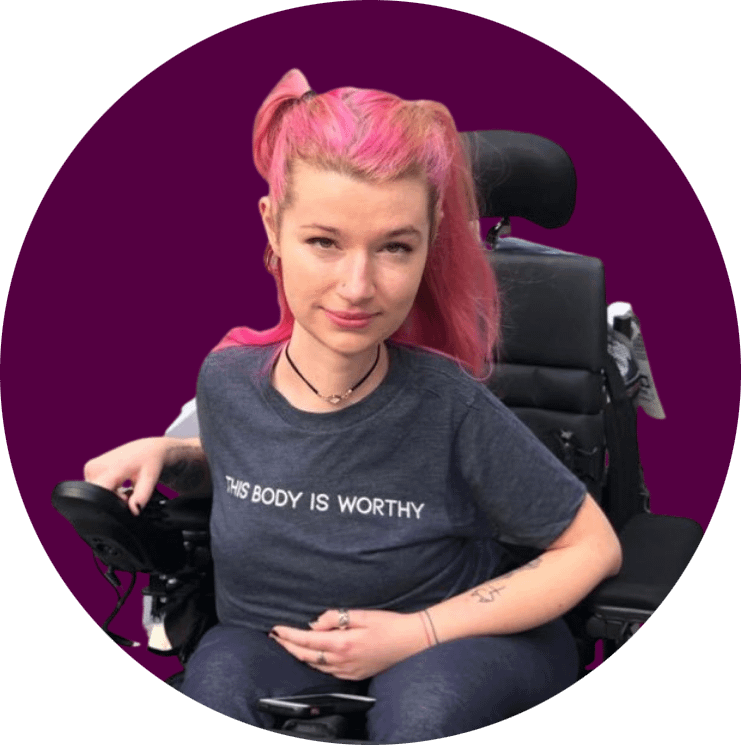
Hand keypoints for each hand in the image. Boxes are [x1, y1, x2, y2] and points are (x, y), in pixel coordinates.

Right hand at [84, 437, 170, 515]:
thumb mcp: (149, 480)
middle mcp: (96, 467)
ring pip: (96, 492)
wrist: (147, 448)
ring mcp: (90, 467)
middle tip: (127, 492)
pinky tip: (118, 482)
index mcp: (110, 469)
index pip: (99, 495)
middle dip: (112, 499)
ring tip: (123, 485)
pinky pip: (95, 486)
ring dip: (109, 493)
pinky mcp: (89, 468)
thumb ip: (141, 497)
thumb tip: (134, 511)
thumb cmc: (149, 462)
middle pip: (98, 496)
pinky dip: (106, 488)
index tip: (125, 499)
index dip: (111, 503)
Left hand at [270, 609, 429, 680]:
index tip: (275, 629)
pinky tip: (311, 655)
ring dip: (299, 654)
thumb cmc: (389, 624)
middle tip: (274, 637)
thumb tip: (315, 623)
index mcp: (343, 643)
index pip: (308, 640)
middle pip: (306, 656)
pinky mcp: (354, 675)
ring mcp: (348, 671)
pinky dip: (314, 662)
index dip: (289, 635)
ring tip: (287, 644)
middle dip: (288, 646)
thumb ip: (336, 618)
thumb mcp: (363, 614)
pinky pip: (327, 671)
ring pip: (315, 665)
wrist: (411, 642)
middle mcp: (342, 661)